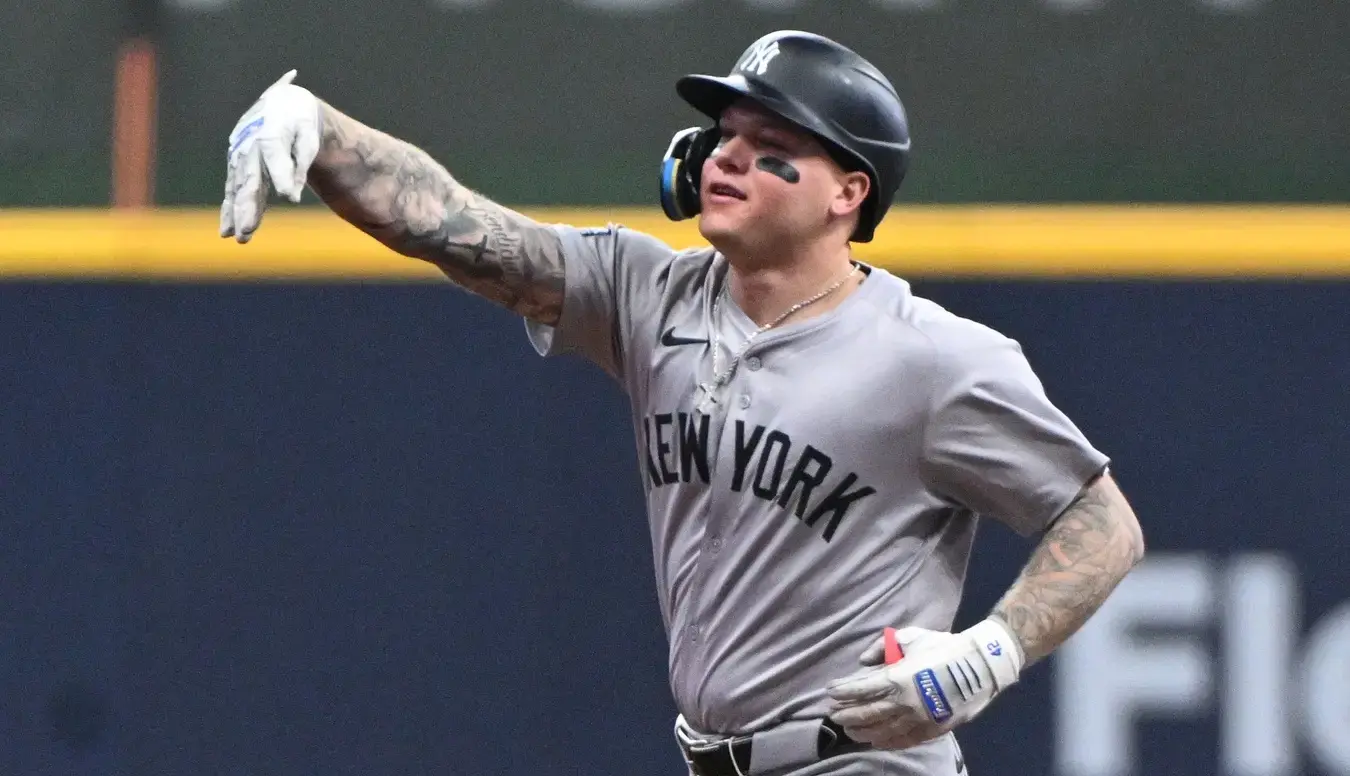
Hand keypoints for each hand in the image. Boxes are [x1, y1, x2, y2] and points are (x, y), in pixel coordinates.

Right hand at [220, 70, 321, 242]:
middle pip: (249, 178)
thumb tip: (291, 197)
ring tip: (238, 237)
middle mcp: (249, 144)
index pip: (275, 155)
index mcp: (271, 131)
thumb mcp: (309, 136)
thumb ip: (301, 162)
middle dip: (247, 205)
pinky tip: (227, 230)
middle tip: (246, 230)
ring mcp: (240, 155)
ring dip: (237, 213)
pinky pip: (233, 189)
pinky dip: (230, 209)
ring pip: (238, 188)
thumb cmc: (300, 123)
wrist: (282, 105)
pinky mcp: (237, 165)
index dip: (281, 175)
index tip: (289, 197)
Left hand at [824, 619, 1022, 749]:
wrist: (980, 666)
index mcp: (897, 678)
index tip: (830, 691)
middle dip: (846, 714)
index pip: (861, 689)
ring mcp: (918, 720)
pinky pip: (903, 741)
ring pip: (882, 731)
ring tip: (849, 729)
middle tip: (832, 714)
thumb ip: (883, 646)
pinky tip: (875, 741)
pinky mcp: (932, 730)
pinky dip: (886, 742)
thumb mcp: (910, 637)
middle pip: (867, 714)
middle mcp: (905, 703)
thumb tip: (864, 661)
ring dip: (861, 731)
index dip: (843, 691)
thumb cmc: (943, 648)